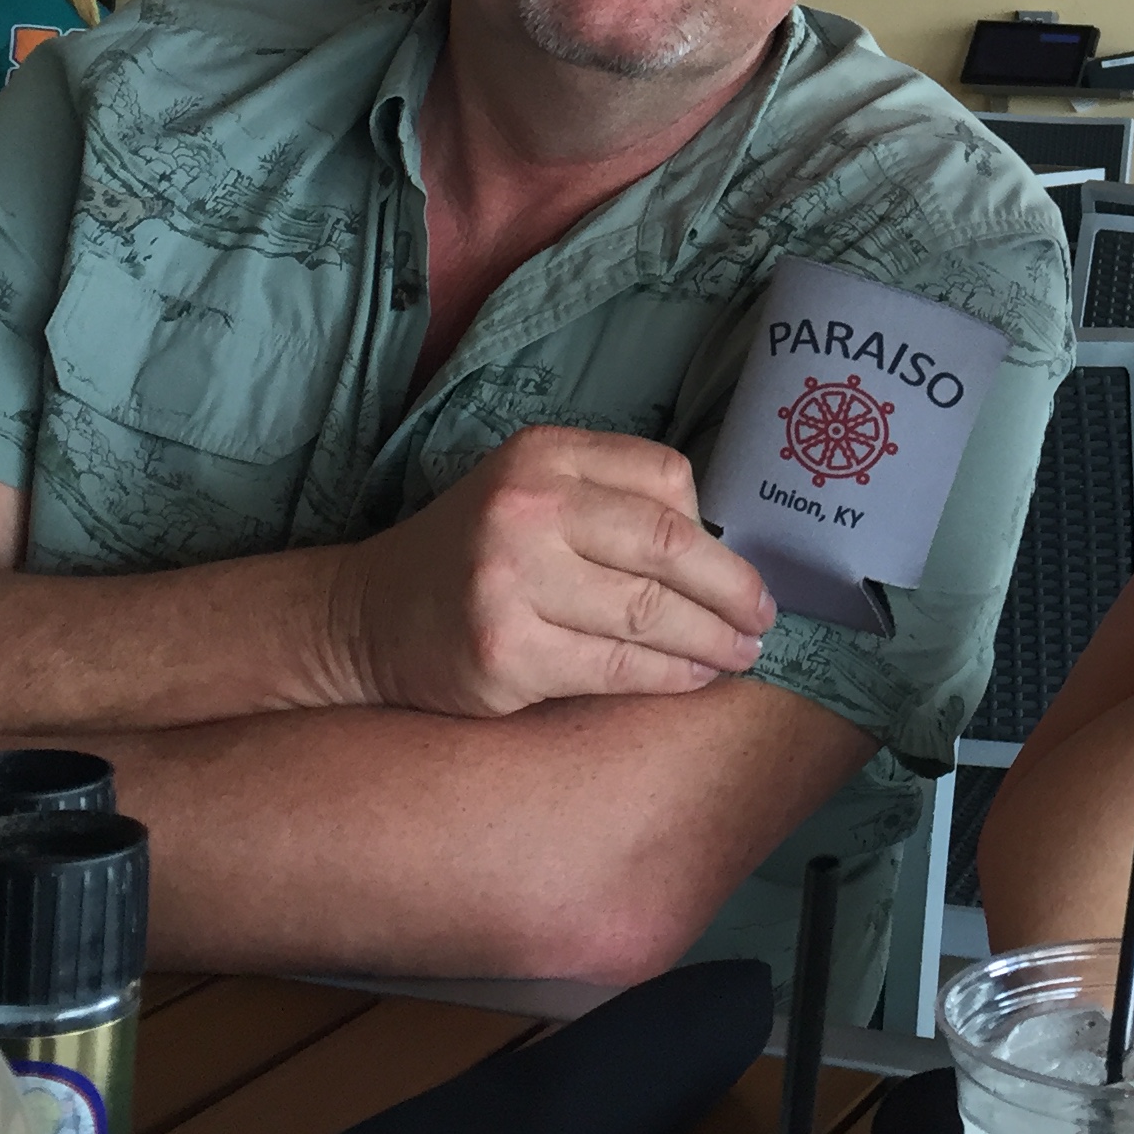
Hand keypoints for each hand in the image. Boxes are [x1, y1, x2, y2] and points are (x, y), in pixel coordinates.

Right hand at [330, 427, 777, 716]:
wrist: (369, 617)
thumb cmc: (476, 555)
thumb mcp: (532, 493)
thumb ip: (612, 500)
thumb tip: (723, 547)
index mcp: (544, 455)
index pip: (666, 479)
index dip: (715, 530)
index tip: (741, 567)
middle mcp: (527, 508)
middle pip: (669, 547)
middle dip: (733, 590)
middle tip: (764, 619)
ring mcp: (512, 582)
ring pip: (650, 614)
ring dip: (712, 640)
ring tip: (741, 654)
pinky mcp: (506, 653)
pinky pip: (617, 668)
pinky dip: (670, 676)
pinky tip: (694, 678)